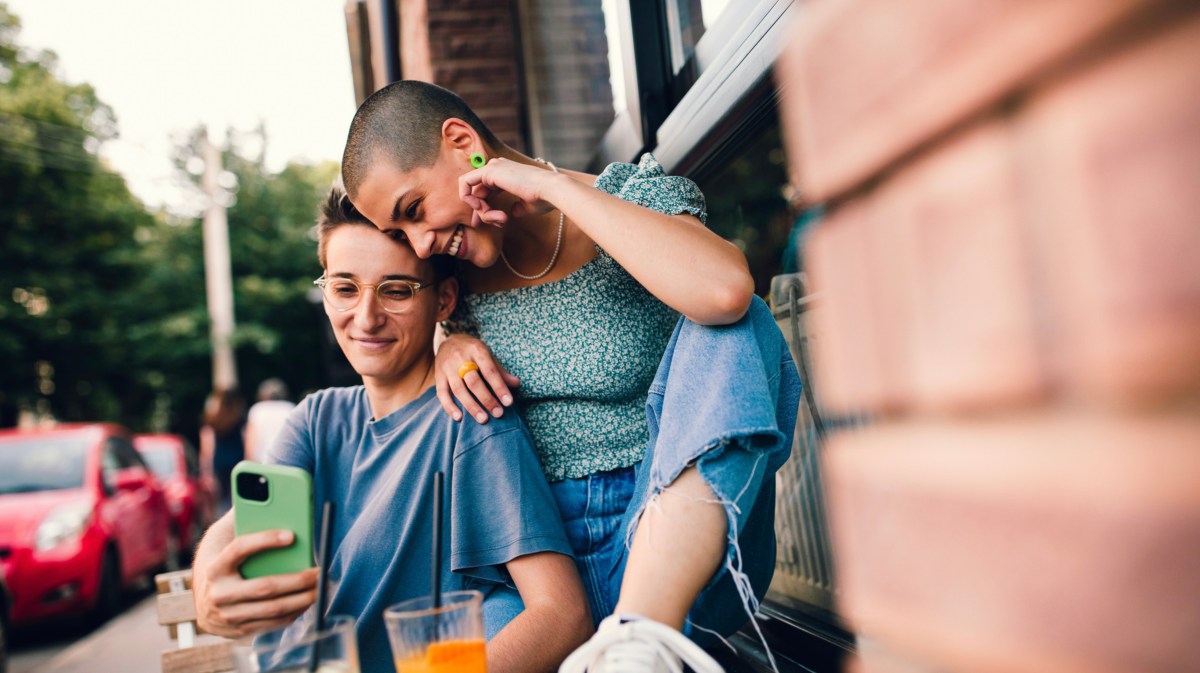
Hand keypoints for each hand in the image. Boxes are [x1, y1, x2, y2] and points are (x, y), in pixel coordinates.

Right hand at [193, 529, 318, 637]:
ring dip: (303, 598)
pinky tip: (307, 601)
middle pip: (265, 586)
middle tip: (319, 572)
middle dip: (298, 579)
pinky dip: (295, 611)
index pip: (239, 548)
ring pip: (274, 608)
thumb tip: (266, 498)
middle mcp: (218, 594)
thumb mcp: (226, 545)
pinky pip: (274, 622)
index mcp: (215, 567)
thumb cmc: (228, 565)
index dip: (265, 540)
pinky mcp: (239, 631)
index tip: (292, 535)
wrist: (205, 601)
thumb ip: (242, 522)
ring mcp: (228, 616)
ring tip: (320, 587)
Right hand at [435, 333, 519, 423]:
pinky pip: (442, 393)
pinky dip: (449, 406)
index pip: (490, 371)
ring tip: (483, 419)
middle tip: (498, 414)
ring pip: (458, 389)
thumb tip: (516, 384)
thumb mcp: (488, 355)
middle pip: (474, 382)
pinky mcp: (438, 376)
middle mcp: (461, 358)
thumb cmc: (473, 351)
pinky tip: (459, 418)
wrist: (449, 341)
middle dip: (487, 399)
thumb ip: (500, 371)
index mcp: (477, 350)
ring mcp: (447, 367)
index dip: (499, 387)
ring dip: (471, 406)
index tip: (508, 402)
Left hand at [458, 157, 561, 226]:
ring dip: (480, 210)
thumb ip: (517, 207)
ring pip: (473, 191)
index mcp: (506, 173)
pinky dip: (468, 198)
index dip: (482, 208)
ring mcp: (493, 167)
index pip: (486, 190)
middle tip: (485, 225)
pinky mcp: (489, 171)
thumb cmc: (544, 198)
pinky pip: (465, 183)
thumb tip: (512, 213)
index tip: (485, 222)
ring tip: (496, 219)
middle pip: (477, 192)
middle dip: (480, 212)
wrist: (550, 191)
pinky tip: (480, 208)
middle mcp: (498, 167)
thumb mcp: (527, 205)